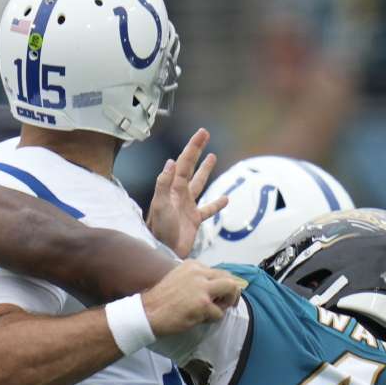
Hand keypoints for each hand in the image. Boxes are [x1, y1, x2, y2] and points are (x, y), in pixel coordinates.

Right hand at [142, 260, 244, 336]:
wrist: (148, 312)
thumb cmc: (161, 299)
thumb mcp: (178, 278)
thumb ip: (196, 279)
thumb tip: (215, 288)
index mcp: (193, 265)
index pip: (218, 271)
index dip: (222, 285)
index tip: (219, 295)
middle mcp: (199, 272)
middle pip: (228, 277)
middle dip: (232, 292)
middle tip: (228, 303)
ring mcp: (202, 287)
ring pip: (231, 289)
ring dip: (228, 302)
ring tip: (215, 311)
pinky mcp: (203, 303)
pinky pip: (219, 312)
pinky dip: (213, 318)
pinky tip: (200, 319)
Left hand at [146, 129, 226, 257]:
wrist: (163, 251)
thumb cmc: (159, 230)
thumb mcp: (160, 206)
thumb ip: (163, 184)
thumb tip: (171, 161)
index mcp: (173, 188)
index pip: (184, 163)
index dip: (193, 147)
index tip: (202, 133)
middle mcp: (180, 194)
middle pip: (190, 167)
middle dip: (197, 151)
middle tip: (205, 134)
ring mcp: (187, 206)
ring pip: (199, 184)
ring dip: (205, 171)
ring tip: (212, 157)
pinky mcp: (194, 220)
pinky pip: (208, 209)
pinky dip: (217, 204)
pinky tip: (226, 199)